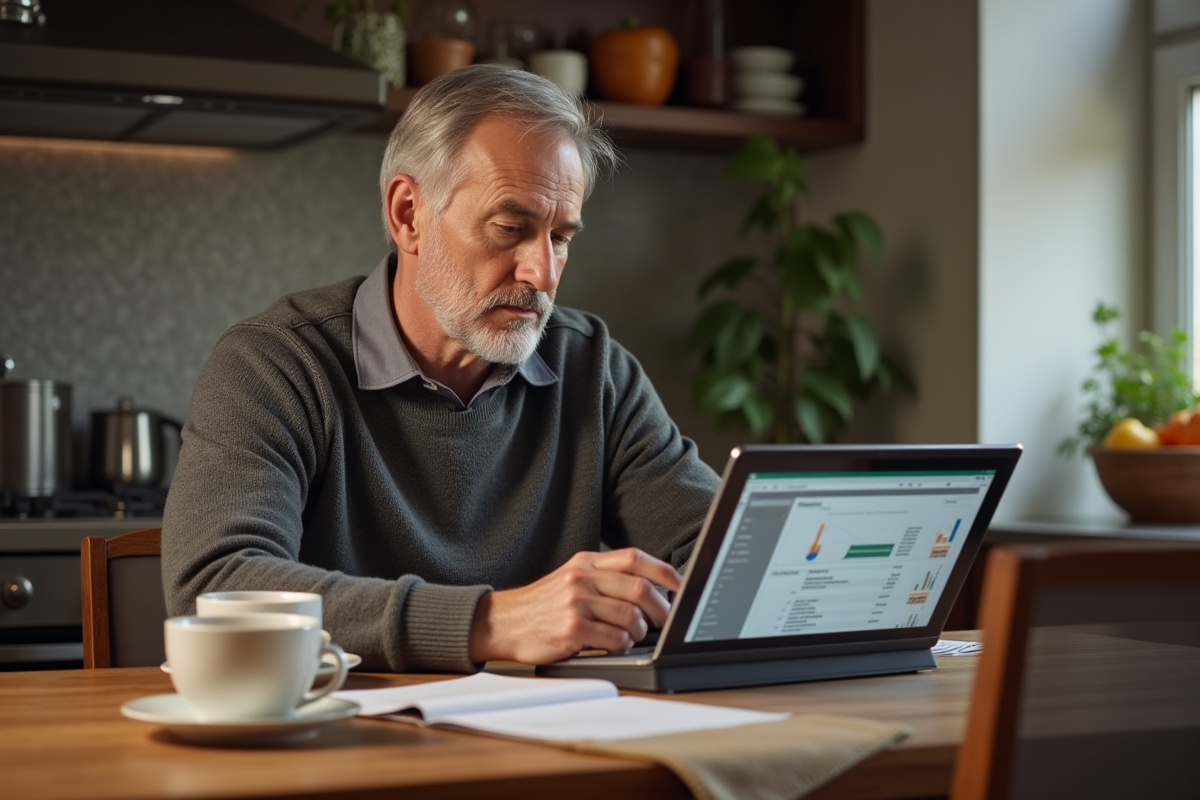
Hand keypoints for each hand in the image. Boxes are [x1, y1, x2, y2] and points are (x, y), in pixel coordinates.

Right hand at [468, 548, 681, 664]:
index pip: (635, 559)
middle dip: (660, 609)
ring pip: (631, 617)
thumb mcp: (572, 578)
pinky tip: (614, 644)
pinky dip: (622, 645)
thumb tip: (651, 588)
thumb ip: (605, 577)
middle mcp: (582, 578)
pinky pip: (614, 638)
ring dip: (639, 632)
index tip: (680, 587)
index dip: (665, 573)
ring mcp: (576, 602)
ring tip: (631, 637)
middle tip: (663, 622)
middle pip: (639, 589)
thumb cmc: (543, 605)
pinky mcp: (571, 628)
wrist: (502, 622)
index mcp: (586, 562)